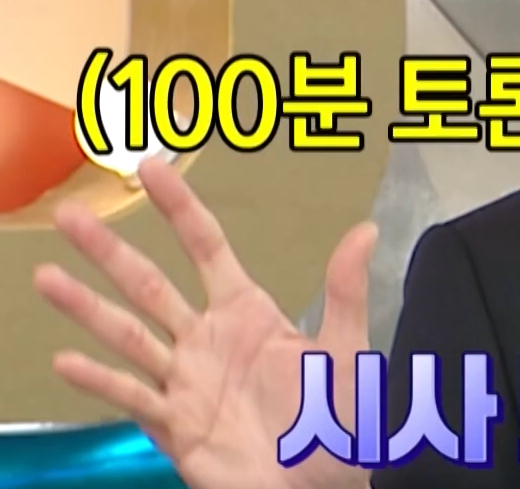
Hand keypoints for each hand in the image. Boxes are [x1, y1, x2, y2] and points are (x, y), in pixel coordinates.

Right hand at [33, 158, 373, 488]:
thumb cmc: (338, 419)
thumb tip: (365, 229)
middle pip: (150, 285)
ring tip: (45, 276)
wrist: (319, 486)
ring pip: (127, 335)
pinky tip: (66, 360)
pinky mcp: (174, 424)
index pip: (207, 248)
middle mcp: (207, 339)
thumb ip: (345, 292)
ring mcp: (185, 380)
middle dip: (110, 250)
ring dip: (85, 307)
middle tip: (70, 214)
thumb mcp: (347, 351)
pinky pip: (132, 397)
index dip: (180, 208)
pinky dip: (99, 381)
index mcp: (248, 313)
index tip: (151, 169)